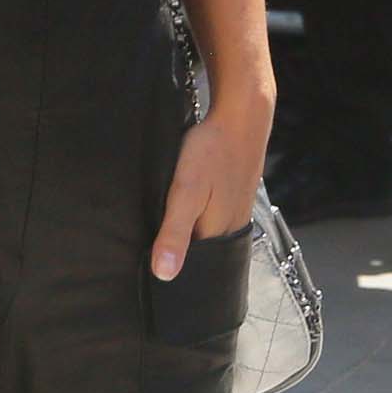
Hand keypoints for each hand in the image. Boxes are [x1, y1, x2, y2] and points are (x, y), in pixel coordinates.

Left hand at [151, 98, 269, 278]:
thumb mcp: (186, 192)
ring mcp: (237, 210)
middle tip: (155, 244)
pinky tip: (188, 205)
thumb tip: (163, 274)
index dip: (172, 265)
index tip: (150, 265)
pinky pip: (215, 216)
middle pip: (203, 251)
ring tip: (167, 226)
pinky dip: (200, 215)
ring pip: (208, 232)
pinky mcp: (236, 195)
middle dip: (181, 250)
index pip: (194, 266)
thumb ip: (175, 232)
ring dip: (190, 231)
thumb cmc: (211, 152)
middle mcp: (232, 227)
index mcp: (219, 234)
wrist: (241, 118)